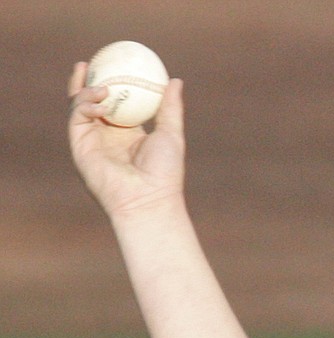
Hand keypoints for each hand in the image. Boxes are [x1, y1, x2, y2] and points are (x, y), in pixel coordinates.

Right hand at [67, 61, 185, 216]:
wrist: (149, 199)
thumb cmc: (165, 172)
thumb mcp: (171, 134)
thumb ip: (171, 108)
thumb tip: (175, 80)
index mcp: (128, 134)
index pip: (115, 104)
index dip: (111, 83)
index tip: (113, 64)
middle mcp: (107, 137)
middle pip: (91, 103)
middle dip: (86, 82)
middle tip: (89, 62)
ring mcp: (92, 142)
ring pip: (80, 108)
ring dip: (86, 92)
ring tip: (101, 85)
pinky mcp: (80, 148)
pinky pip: (77, 119)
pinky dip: (84, 105)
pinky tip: (98, 99)